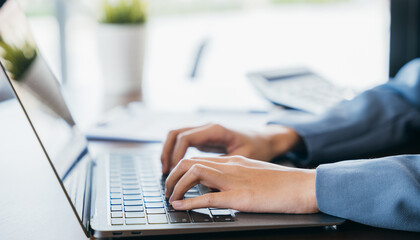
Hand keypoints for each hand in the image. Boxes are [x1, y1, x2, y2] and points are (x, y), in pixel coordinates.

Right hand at [160, 123, 299, 173]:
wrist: (265, 139)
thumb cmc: (257, 148)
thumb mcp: (242, 159)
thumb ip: (223, 167)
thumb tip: (204, 182)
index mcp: (215, 130)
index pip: (185, 138)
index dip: (175, 155)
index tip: (172, 171)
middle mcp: (207, 128)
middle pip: (175, 133)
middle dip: (166, 152)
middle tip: (165, 173)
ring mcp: (204, 132)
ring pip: (176, 136)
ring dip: (168, 152)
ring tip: (166, 172)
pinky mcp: (204, 139)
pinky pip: (183, 142)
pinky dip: (175, 153)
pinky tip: (176, 168)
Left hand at [165, 156, 318, 213]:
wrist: (304, 185)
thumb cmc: (283, 183)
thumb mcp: (255, 174)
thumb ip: (236, 177)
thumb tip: (218, 188)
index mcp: (234, 161)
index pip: (199, 158)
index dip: (181, 169)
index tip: (175, 181)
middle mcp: (230, 166)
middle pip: (190, 161)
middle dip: (172, 175)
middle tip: (167, 190)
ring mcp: (234, 180)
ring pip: (194, 173)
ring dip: (176, 186)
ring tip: (170, 198)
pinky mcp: (240, 196)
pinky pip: (208, 197)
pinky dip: (189, 201)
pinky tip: (179, 205)